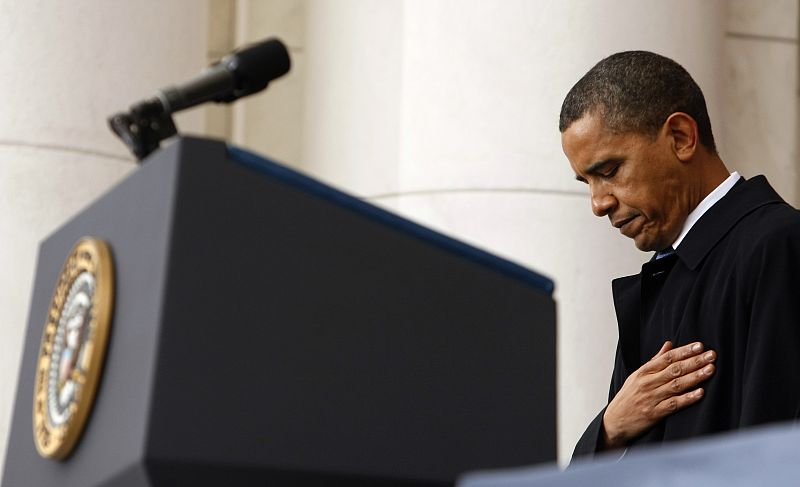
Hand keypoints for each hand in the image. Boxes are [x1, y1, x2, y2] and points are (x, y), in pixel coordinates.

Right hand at [601, 341, 715, 448]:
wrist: (614, 421)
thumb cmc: (628, 397)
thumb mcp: (637, 376)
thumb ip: (654, 361)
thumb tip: (669, 345)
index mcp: (643, 372)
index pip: (667, 358)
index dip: (684, 351)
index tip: (699, 346)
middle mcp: (647, 383)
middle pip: (674, 369)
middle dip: (694, 361)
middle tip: (711, 355)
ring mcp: (651, 398)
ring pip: (676, 385)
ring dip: (695, 377)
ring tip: (710, 370)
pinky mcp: (654, 413)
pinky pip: (674, 404)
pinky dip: (687, 398)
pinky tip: (700, 393)